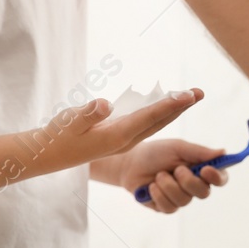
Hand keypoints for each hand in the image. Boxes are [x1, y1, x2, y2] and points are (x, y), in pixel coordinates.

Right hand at [38, 89, 203, 172]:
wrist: (48, 156)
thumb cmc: (57, 136)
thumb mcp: (69, 122)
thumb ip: (88, 114)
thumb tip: (105, 104)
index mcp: (116, 137)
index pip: (149, 118)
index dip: (169, 105)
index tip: (188, 95)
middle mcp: (125, 141)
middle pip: (160, 122)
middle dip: (181, 107)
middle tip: (200, 92)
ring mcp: (124, 141)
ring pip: (155, 124)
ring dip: (174, 109)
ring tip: (191, 96)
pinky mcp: (119, 138)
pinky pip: (147, 124)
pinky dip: (161, 113)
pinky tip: (168, 106)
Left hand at [110, 138, 229, 213]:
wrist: (131, 164)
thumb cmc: (157, 152)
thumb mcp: (178, 148)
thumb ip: (199, 152)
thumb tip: (223, 152)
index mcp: (201, 168)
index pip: (219, 178)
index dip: (218, 177)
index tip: (206, 170)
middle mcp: (193, 185)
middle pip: (204, 193)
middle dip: (189, 182)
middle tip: (177, 170)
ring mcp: (180, 198)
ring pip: (185, 200)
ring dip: (169, 186)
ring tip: (159, 175)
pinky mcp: (166, 207)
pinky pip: (169, 207)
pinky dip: (159, 194)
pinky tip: (151, 186)